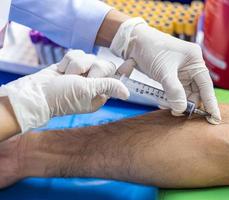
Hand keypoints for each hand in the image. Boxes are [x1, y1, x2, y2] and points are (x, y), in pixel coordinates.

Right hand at [1, 59, 128, 132]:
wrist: (35, 92)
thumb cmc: (61, 96)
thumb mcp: (87, 90)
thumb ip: (108, 86)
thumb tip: (127, 93)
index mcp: (100, 94)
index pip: (116, 79)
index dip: (124, 70)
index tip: (132, 61)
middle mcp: (93, 85)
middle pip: (104, 64)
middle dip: (92, 67)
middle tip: (81, 76)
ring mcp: (82, 75)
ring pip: (89, 57)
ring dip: (77, 64)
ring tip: (67, 75)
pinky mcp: (71, 66)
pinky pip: (77, 54)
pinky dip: (68, 60)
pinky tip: (61, 70)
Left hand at [110, 18, 220, 121]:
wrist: (134, 41)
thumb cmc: (151, 49)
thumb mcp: (164, 71)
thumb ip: (174, 90)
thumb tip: (181, 109)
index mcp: (195, 60)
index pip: (206, 85)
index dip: (210, 103)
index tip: (215, 118)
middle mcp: (191, 66)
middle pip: (196, 91)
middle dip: (189, 104)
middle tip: (179, 114)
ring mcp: (181, 71)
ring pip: (186, 93)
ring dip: (180, 103)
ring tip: (172, 111)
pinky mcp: (172, 75)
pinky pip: (177, 91)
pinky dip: (173, 99)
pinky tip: (167, 105)